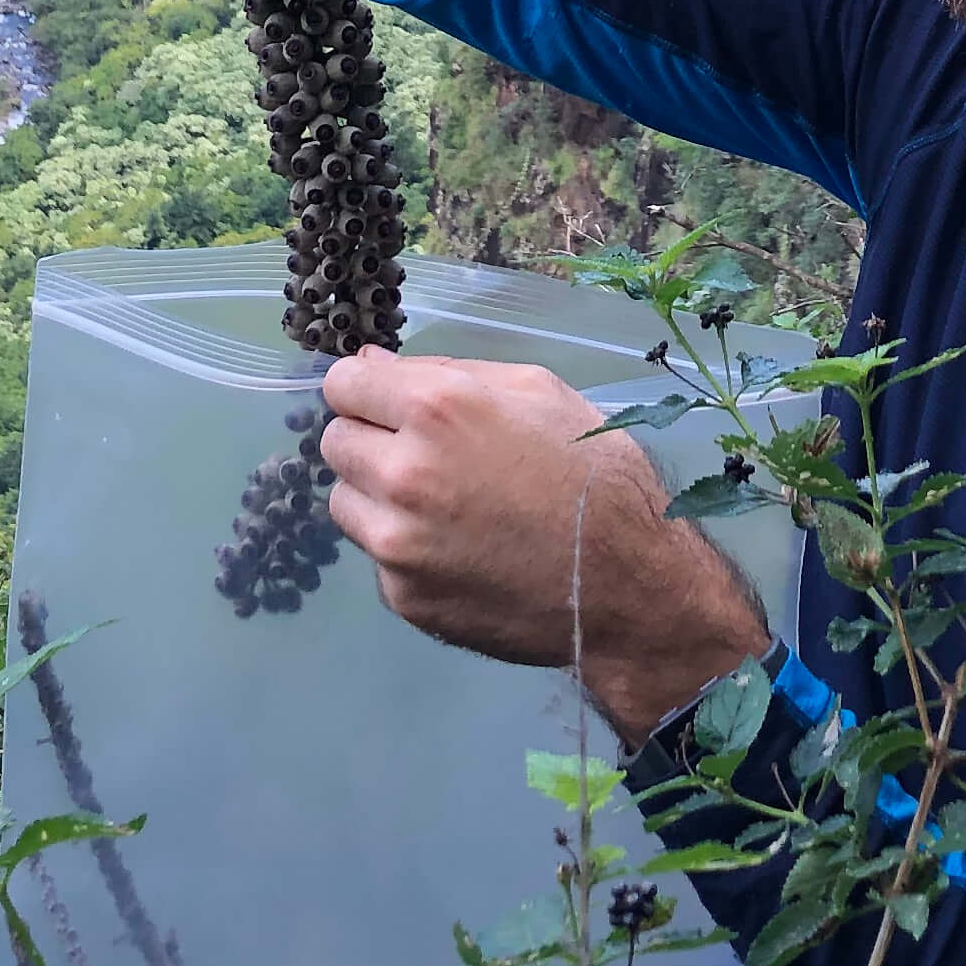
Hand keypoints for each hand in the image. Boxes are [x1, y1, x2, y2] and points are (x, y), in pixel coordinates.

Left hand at [319, 350, 767, 742]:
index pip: (342, 385)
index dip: (367, 391)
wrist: (631, 585)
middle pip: (334, 442)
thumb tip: (373, 369)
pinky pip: (379, 557)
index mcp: (437, 409)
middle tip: (428, 458)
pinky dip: (407, 551)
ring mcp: (395, 543)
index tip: (389, 406)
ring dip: (379, 498)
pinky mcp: (402, 596)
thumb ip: (450, 373)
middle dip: (372, 442)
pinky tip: (462, 552)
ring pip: (346, 501)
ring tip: (446, 508)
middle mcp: (402, 473)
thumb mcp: (540, 391)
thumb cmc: (597, 473)